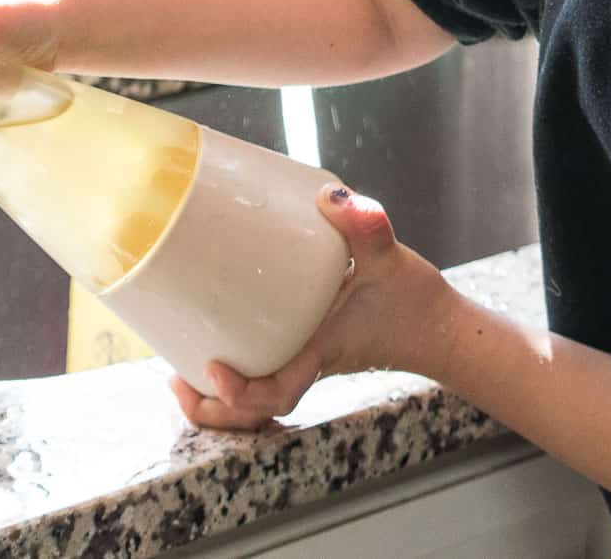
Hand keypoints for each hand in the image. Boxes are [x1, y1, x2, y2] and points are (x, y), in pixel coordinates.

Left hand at [171, 185, 455, 430]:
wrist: (438, 327)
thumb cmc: (414, 301)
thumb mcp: (391, 258)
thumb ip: (367, 225)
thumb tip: (330, 196)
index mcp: (322, 351)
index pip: (278, 393)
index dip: (241, 393)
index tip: (212, 370)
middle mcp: (308, 364)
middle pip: (250, 413)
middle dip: (208, 408)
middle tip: (172, 378)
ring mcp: (304, 363)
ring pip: (252, 406)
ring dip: (213, 402)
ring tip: (176, 375)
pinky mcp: (305, 353)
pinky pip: (262, 381)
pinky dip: (235, 382)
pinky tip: (212, 354)